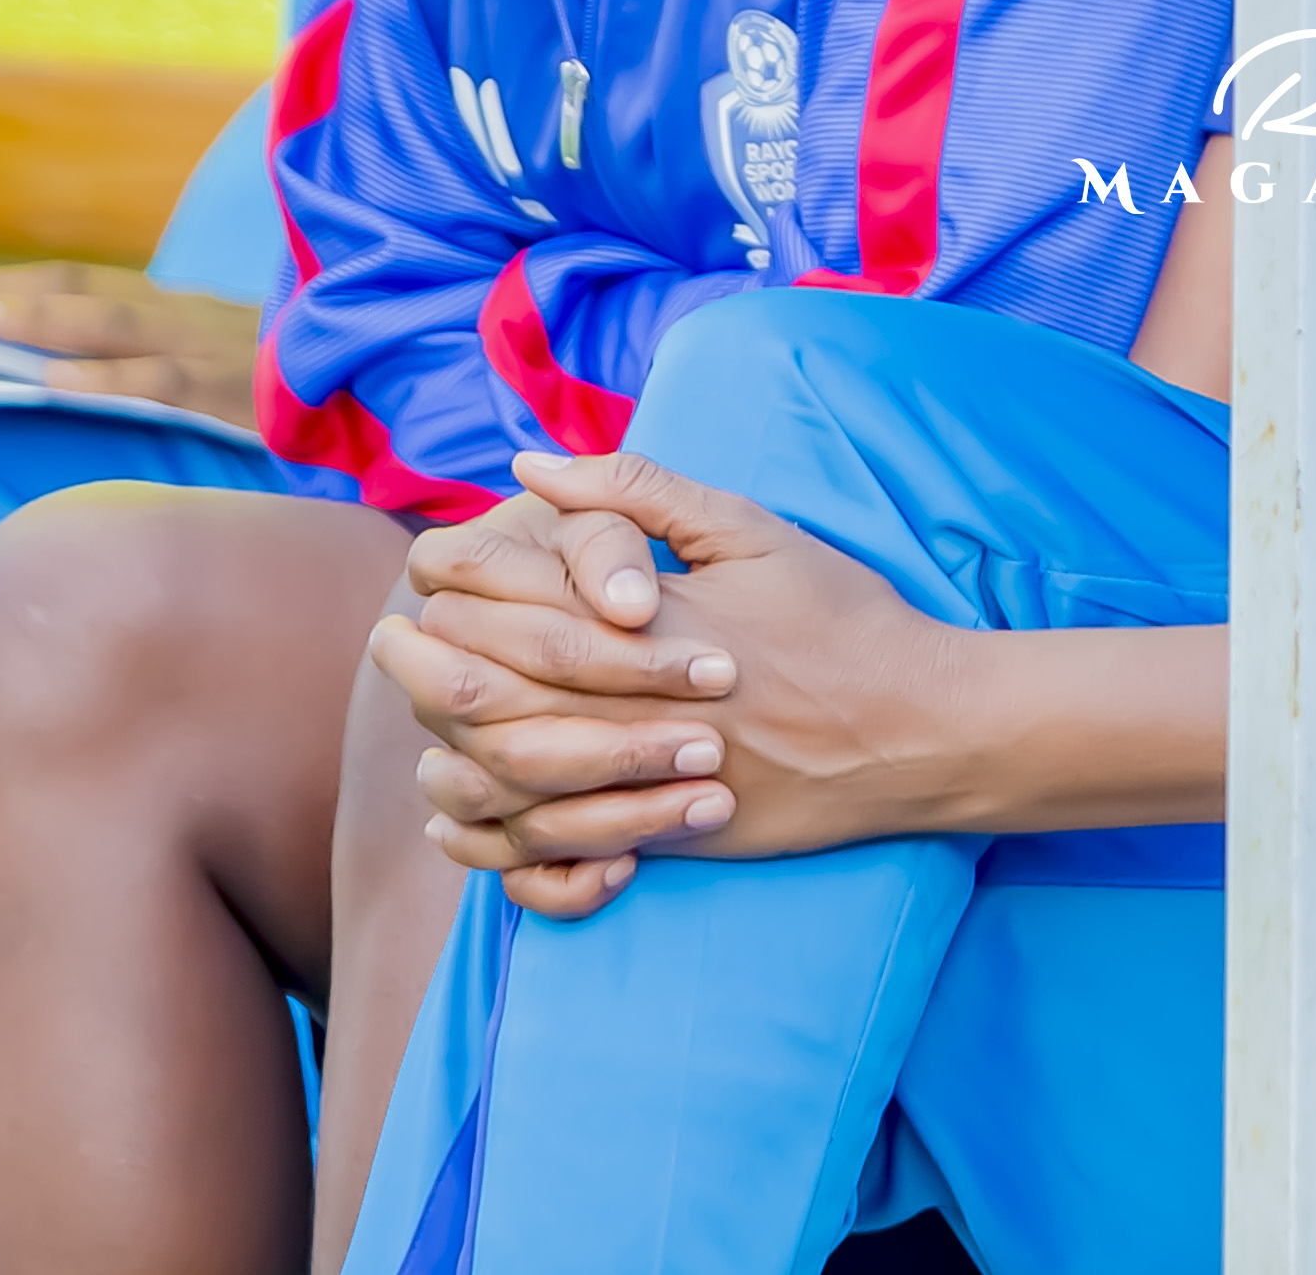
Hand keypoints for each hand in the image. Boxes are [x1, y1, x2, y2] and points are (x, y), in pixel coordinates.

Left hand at [0, 266, 265, 418]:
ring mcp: (207, 344)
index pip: (66, 285)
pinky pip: (163, 378)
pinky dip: (107, 377)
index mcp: (165, 309)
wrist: (388, 371)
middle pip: (69, 290)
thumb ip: (144, 368)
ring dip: (31, 320)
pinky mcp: (238, 385)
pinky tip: (55, 382)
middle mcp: (177, 313)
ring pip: (107, 322)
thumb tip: (54, 387)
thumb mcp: (209, 367)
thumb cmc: (290, 384)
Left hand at [374, 448, 961, 917]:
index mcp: (644, 616)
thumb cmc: (839, 618)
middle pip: (475, 683)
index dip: (453, 573)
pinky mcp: (654, 835)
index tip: (437, 562)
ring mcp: (637, 778)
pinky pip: (537, 850)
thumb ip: (639, 492)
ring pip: (491, 770)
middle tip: (399, 638)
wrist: (915, 729)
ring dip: (443, 741)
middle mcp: (627, 701)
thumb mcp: (751, 529)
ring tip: (428, 714)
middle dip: (421, 655)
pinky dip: (485, 834)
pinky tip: (464, 809)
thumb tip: (534, 465)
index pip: (502, 592)